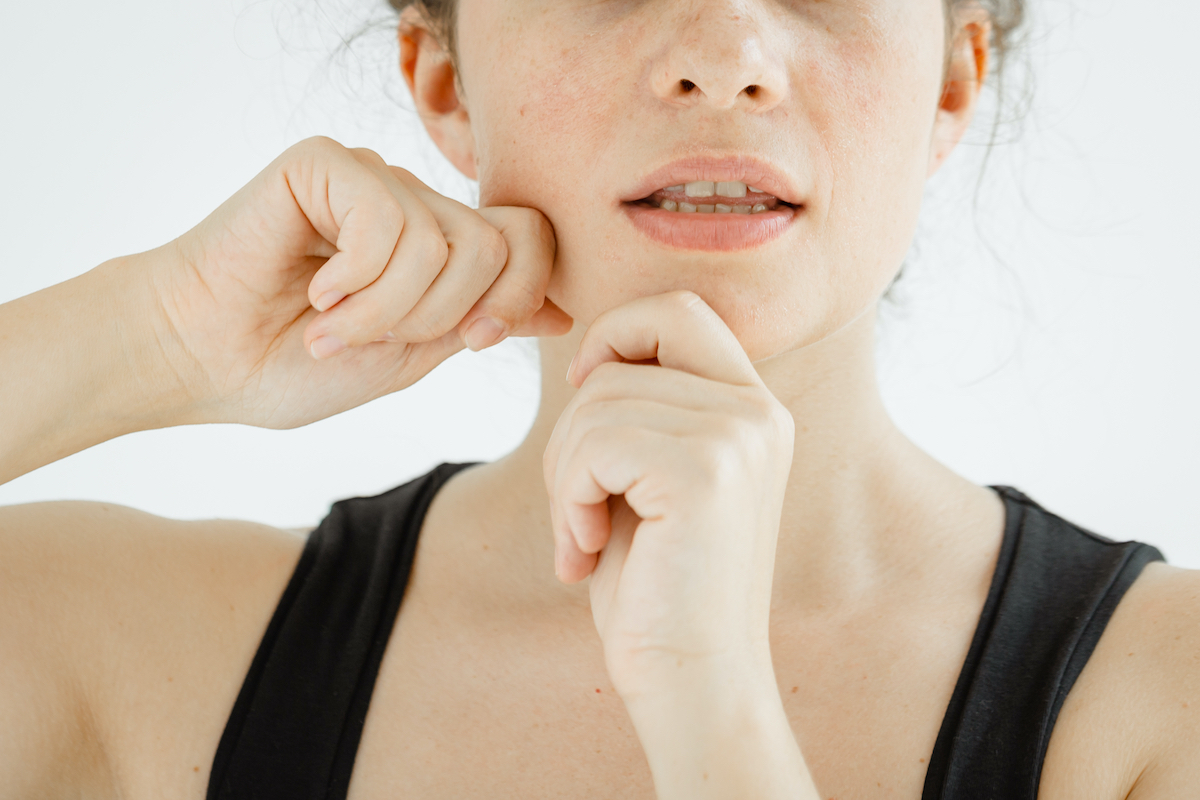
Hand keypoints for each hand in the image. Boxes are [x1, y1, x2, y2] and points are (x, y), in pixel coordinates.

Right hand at [147, 136, 571, 427]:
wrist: (205, 362)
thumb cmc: (295, 365)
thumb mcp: (412, 354)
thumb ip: (481, 323)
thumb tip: (563, 313)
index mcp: (440, 246)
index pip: (532, 241)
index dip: (520, 298)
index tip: (473, 341)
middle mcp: (413, 203)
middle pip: (499, 245)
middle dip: (444, 315)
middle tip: (374, 339)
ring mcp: (373, 177)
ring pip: (446, 242)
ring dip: (389, 309)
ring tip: (332, 325)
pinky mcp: (328, 162)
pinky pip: (389, 221)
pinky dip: (356, 281)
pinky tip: (313, 291)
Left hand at [542, 291, 795, 701]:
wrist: (691, 682)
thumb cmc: (657, 586)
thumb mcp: (649, 479)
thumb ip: (640, 410)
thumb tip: (589, 355)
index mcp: (753, 407)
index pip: (675, 309)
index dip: (614, 336)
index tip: (585, 399)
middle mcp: (758, 411)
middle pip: (621, 356)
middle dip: (574, 425)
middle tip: (576, 498)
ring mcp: (739, 437)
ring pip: (595, 404)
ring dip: (564, 476)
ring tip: (582, 537)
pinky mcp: (706, 473)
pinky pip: (593, 446)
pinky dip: (565, 500)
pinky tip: (582, 553)